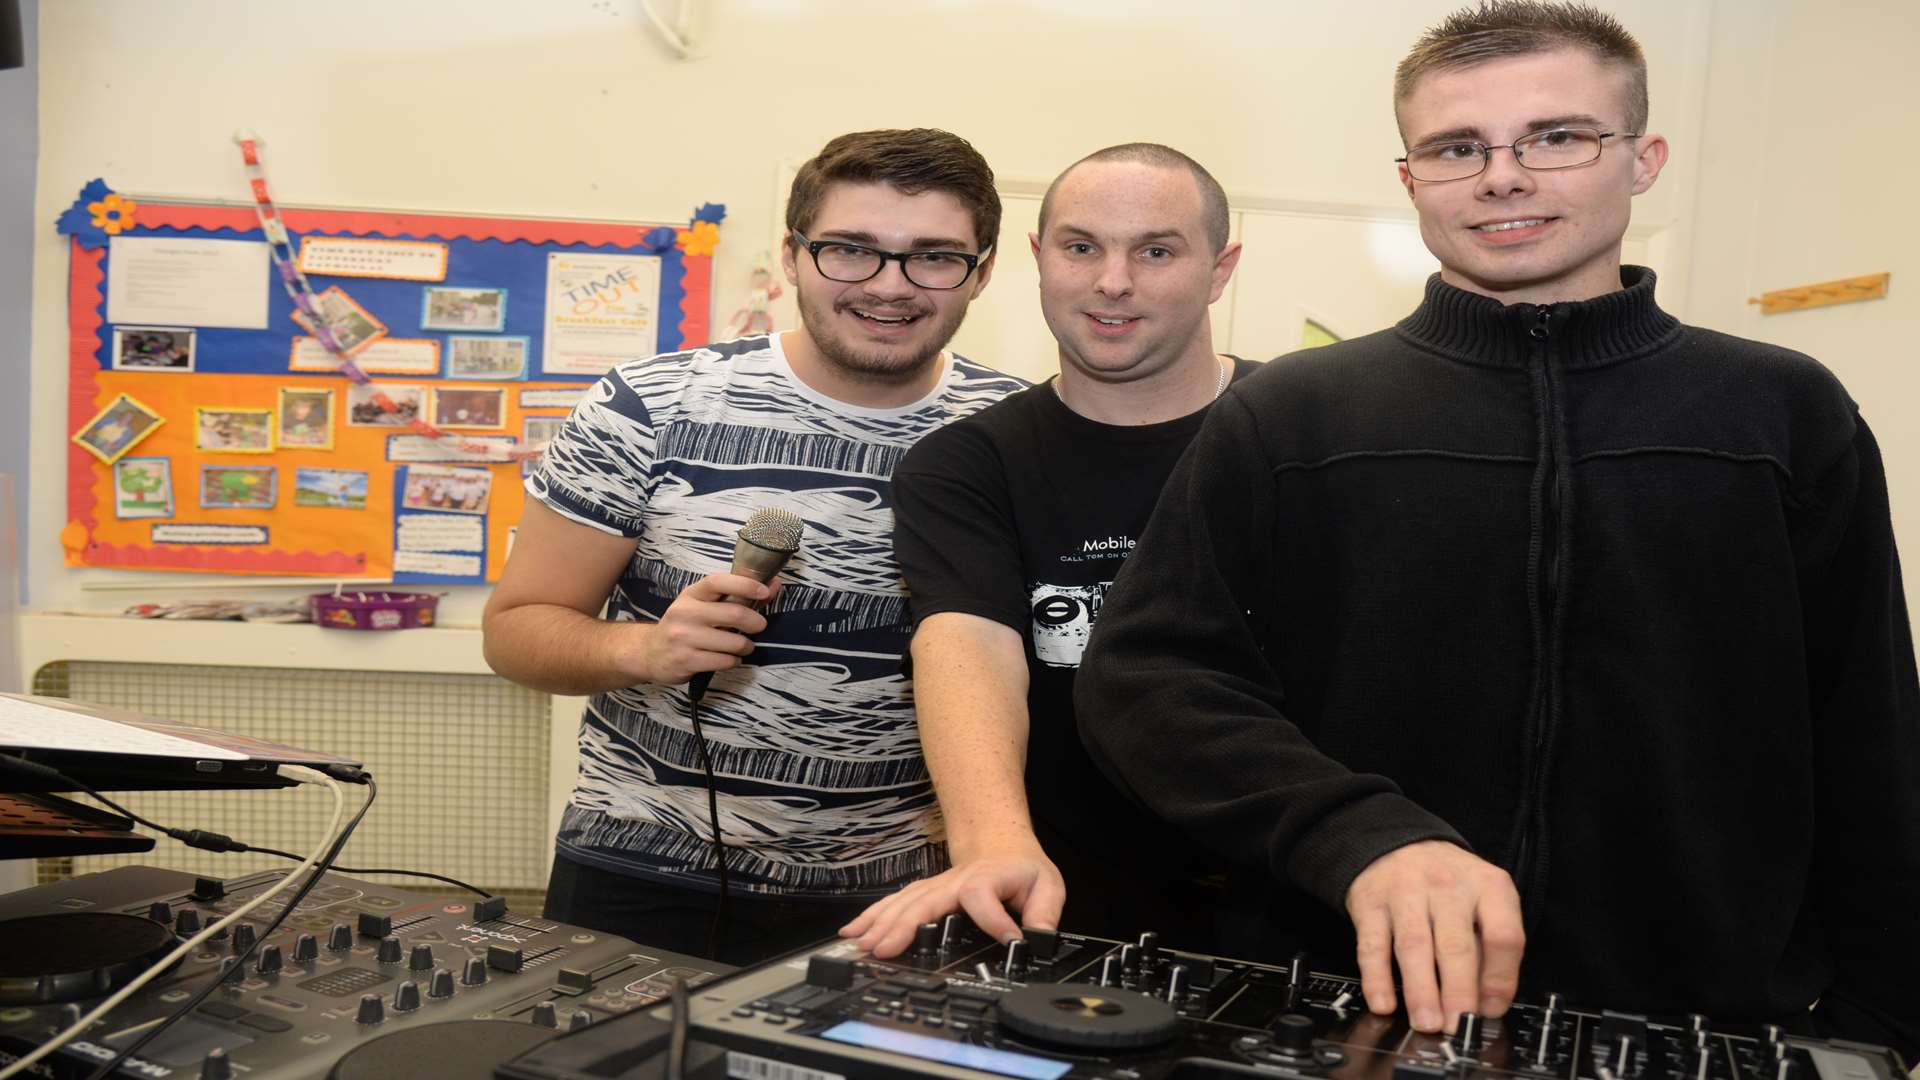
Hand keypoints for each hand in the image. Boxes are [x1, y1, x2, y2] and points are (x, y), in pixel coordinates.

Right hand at [633, 573, 778, 684]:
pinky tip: (728, 658)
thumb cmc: (684, 625)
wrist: (650, 652)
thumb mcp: (702, 605)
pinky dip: (734, 660)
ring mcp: (683, 638)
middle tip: (759, 626)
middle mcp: (685, 613)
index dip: (744, 584)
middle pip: (733, 614)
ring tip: (742, 646)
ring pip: (733, 642)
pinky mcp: (686, 661)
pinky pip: (725, 661)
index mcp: (691, 595)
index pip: (718, 582)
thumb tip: (774, 586)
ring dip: (746, 646)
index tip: (765, 591)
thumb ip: (736, 596)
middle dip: (756, 622)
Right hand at [839, 847, 1065, 958]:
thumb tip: (1037, 941)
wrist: (1001, 844)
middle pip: (925, 900)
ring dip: (880, 922)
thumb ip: (1044, 914)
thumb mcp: (1047, 886)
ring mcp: (936, 887)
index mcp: (988, 878)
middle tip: (884, 950)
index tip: (1007, 941)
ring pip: (904, 902)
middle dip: (903, 925)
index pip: (983, 896)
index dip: (994, 920)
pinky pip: (896, 902)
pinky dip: (873, 916)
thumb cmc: (1021, 868)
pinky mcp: (924, 893)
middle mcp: (956, 881)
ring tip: (860, 943)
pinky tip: (854, 931)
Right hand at [1344, 840, 1524, 1033]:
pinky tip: (1383, 1002)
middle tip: (1457, 1026)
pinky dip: (1376, 977)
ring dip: (1421, 990)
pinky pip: (1372, 945)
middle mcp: (1448, 887)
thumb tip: (1486, 1004)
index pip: (1504, 936)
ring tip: (1426, 1022)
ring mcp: (1406, 893)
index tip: (1490, 1010)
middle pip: (1457, 945)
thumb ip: (1487, 946)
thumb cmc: (1447, 882)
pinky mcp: (1371, 904)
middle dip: (1458, 992)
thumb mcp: (1481, 899)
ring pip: (1415, 946)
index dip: (1500, 979)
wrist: (1396, 842)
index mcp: (1488, 886)